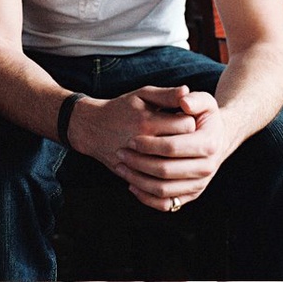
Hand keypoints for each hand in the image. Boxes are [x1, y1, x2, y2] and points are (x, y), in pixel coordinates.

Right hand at [70, 85, 197, 174]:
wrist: (91, 128)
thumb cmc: (120, 108)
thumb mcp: (141, 95)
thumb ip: (166, 94)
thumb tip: (188, 92)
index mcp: (148, 121)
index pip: (187, 125)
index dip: (191, 120)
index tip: (186, 117)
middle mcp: (144, 144)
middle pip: (183, 148)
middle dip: (189, 141)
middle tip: (184, 134)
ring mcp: (138, 164)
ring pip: (174, 172)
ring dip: (181, 162)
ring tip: (177, 150)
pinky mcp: (134, 177)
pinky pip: (161, 189)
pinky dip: (169, 182)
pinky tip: (169, 168)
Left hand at [114, 89, 227, 211]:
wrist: (216, 138)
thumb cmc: (203, 116)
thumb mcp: (204, 101)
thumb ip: (194, 98)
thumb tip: (184, 99)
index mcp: (208, 144)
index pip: (173, 147)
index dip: (149, 144)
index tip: (131, 139)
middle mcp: (206, 167)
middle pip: (165, 170)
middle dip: (139, 162)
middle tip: (120, 153)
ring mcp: (199, 184)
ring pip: (164, 190)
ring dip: (138, 180)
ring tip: (121, 166)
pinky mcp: (191, 194)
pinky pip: (167, 204)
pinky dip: (147, 197)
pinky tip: (131, 184)